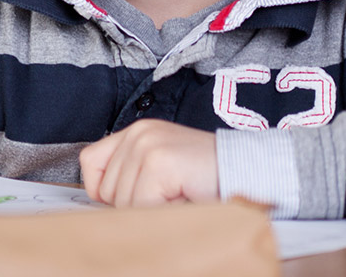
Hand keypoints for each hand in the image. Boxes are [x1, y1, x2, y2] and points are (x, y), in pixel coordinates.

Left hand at [81, 119, 218, 206]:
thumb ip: (134, 178)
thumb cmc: (211, 178)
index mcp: (135, 134)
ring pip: (124, 202)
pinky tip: (187, 197)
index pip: (90, 162)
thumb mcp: (163, 173)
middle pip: (107, 190)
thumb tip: (102, 205)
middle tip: (172, 196)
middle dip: (138, 205)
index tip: (131, 201)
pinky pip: (143, 205)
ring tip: (182, 195)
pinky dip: (166, 212)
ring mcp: (147, 145)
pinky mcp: (160, 162)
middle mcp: (137, 134)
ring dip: (155, 210)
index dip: (103, 191)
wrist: (255, 170)